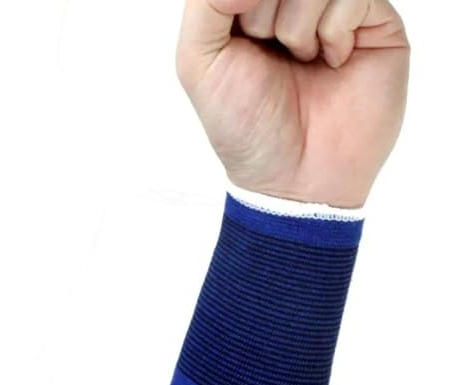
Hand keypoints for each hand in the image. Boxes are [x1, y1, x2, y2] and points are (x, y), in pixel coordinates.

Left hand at [176, 0, 409, 207]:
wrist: (294, 178)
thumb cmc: (246, 127)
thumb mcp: (198, 62)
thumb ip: (207, 1)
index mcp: (250, 8)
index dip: (243, 1)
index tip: (246, 36)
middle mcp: (292, 5)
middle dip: (265, 8)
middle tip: (269, 49)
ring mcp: (336, 13)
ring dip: (298, 22)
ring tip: (301, 60)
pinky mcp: (375, 26)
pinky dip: (335, 30)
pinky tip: (332, 62)